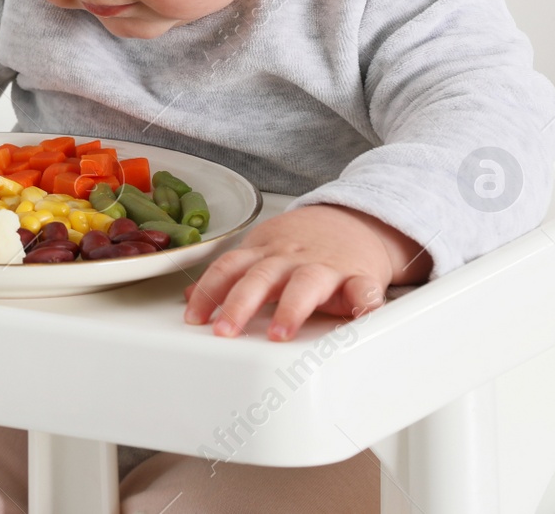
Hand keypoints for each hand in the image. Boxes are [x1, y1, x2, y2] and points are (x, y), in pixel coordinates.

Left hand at [181, 204, 430, 339]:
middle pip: (260, 277)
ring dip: (292, 308)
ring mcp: (325, 267)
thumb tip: (190, 298)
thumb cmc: (303, 244)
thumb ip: (229, 275)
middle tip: (225, 331)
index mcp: (264, 253)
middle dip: (240, 304)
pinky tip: (361, 317)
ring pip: (306, 284)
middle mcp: (290, 259)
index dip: (208, 291)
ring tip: (279, 335)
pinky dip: (365, 303)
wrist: (355, 219)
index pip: (228, 268)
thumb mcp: (261, 250)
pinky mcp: (359, 276)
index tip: (193, 318)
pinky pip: (363, 289)